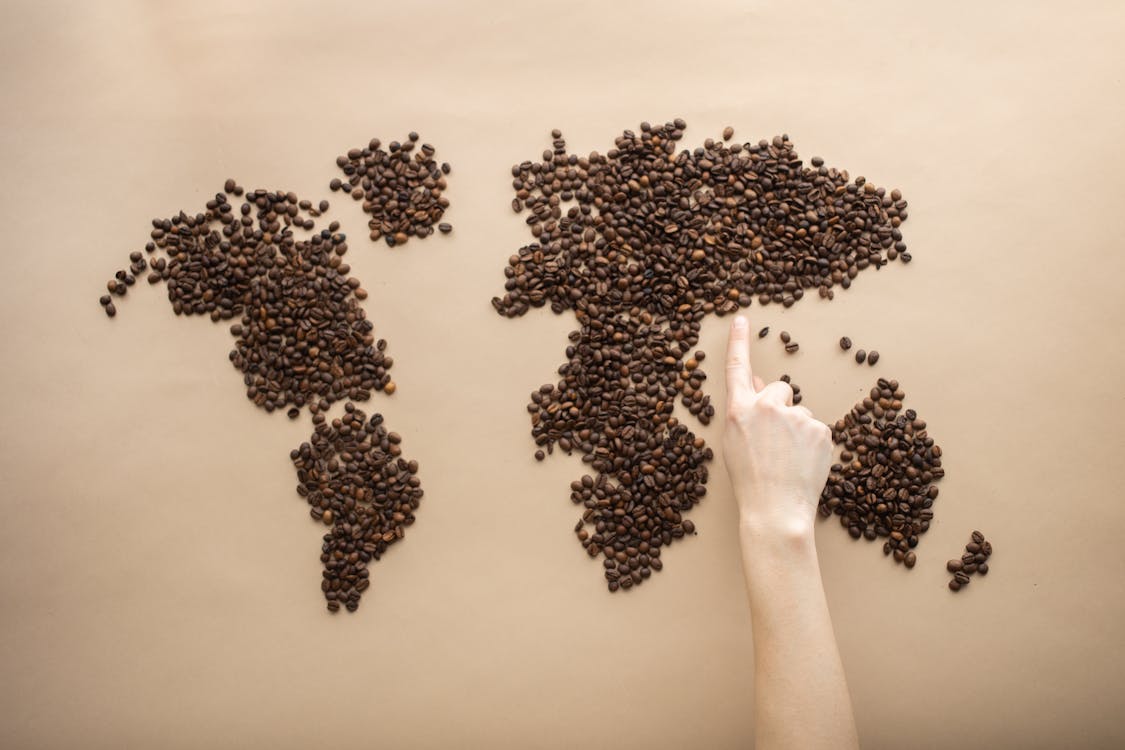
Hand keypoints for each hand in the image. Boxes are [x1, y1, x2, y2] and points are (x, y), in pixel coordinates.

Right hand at [723, 316, 832, 536]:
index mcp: (738, 411)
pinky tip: (804, 465)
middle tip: (776, 443)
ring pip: (800, 413)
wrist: (776, 510)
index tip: (741, 319)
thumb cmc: (751, 482)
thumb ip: (746, 410)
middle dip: (780, 408)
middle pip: (780, 390)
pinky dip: (813, 445)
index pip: (736, 368)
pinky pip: (817, 429)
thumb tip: (759, 381)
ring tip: (789, 461)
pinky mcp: (820, 429)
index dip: (738, 342)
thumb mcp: (736, 442)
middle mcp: (766, 407)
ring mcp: (795, 416)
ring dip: (798, 431)